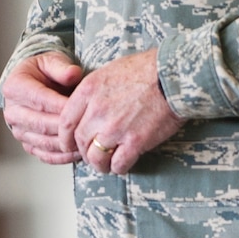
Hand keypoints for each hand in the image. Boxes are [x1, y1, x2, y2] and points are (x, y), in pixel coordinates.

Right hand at [2, 53, 84, 164]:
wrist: (34, 84)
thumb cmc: (43, 72)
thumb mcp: (52, 61)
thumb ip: (61, 67)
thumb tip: (73, 74)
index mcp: (15, 88)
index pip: (41, 100)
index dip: (63, 106)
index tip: (84, 108)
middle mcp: (13, 112)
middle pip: (42, 124)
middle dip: (67, 128)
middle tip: (89, 128)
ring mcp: (19, 130)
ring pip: (44, 142)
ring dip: (67, 145)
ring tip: (87, 141)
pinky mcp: (27, 144)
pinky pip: (45, 155)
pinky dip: (63, 156)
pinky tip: (78, 152)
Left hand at [58, 49, 180, 174]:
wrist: (173, 76)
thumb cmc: (146, 70)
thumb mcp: (109, 71)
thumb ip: (93, 92)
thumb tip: (87, 109)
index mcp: (88, 91)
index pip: (66, 122)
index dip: (66, 138)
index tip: (70, 144)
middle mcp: (97, 111)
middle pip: (80, 142)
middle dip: (84, 152)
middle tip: (92, 155)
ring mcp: (115, 128)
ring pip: (96, 158)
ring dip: (100, 164)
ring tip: (107, 164)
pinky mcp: (135, 142)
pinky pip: (118, 164)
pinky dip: (119, 168)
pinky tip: (123, 164)